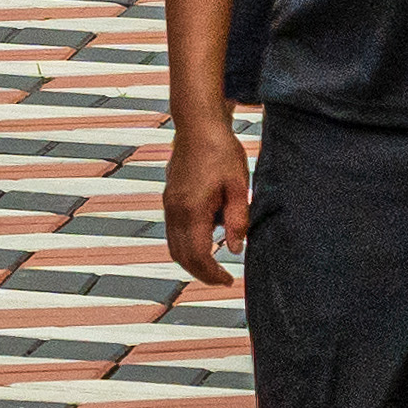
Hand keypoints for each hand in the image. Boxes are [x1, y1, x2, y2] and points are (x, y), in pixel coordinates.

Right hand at [163, 119, 249, 288]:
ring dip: (192, 260)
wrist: (197, 126)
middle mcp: (175, 210)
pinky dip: (187, 245)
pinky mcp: (169, 199)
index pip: (197, 255)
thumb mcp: (238, 186)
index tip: (229, 280)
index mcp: (192, 209)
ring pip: (173, 245)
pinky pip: (173, 231)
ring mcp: (169, 204)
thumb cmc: (221, 152)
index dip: (212, 274)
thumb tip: (235, 249)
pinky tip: (207, 239)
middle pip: (180, 256)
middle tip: (222, 279)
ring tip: (215, 265)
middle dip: (200, 273)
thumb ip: (237, 219)